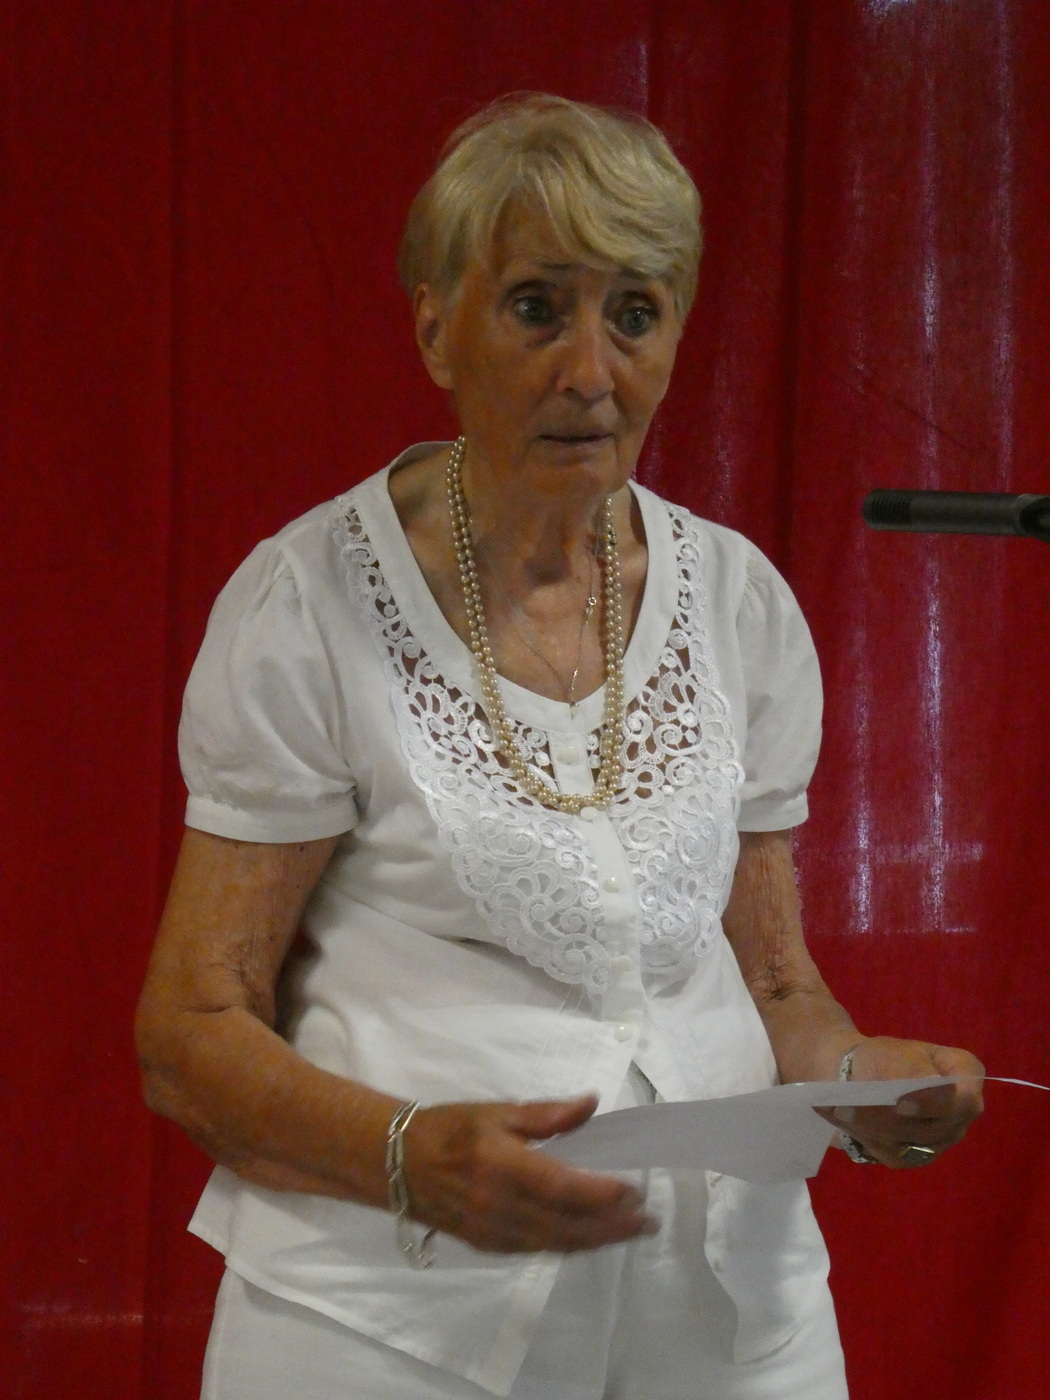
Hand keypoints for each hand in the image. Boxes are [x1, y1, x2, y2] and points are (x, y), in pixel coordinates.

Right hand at [403, 1096, 658, 1252]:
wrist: (398, 1164)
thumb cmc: (450, 1128)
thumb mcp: (497, 1111)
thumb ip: (547, 1114)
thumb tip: (591, 1104)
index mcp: (503, 1166)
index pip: (563, 1188)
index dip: (602, 1194)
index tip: (634, 1189)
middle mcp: (501, 1206)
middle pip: (568, 1225)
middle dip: (613, 1226)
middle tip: (648, 1221)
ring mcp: (495, 1232)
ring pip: (557, 1244)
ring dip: (597, 1241)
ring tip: (630, 1232)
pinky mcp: (490, 1246)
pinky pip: (538, 1250)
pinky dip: (569, 1245)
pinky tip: (590, 1238)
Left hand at [824, 1037, 984, 1167]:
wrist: (857, 1074)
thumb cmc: (881, 1056)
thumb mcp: (896, 1054)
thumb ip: (914, 1069)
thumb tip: (932, 1084)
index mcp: (965, 1075)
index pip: (965, 1099)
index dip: (933, 1105)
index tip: (900, 1104)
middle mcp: (961, 1112)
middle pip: (935, 1129)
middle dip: (890, 1120)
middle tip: (848, 1109)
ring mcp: (943, 1137)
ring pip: (911, 1145)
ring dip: (873, 1129)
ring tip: (843, 1111)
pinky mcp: (919, 1155)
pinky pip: (897, 1156)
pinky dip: (869, 1139)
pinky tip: (850, 1122)